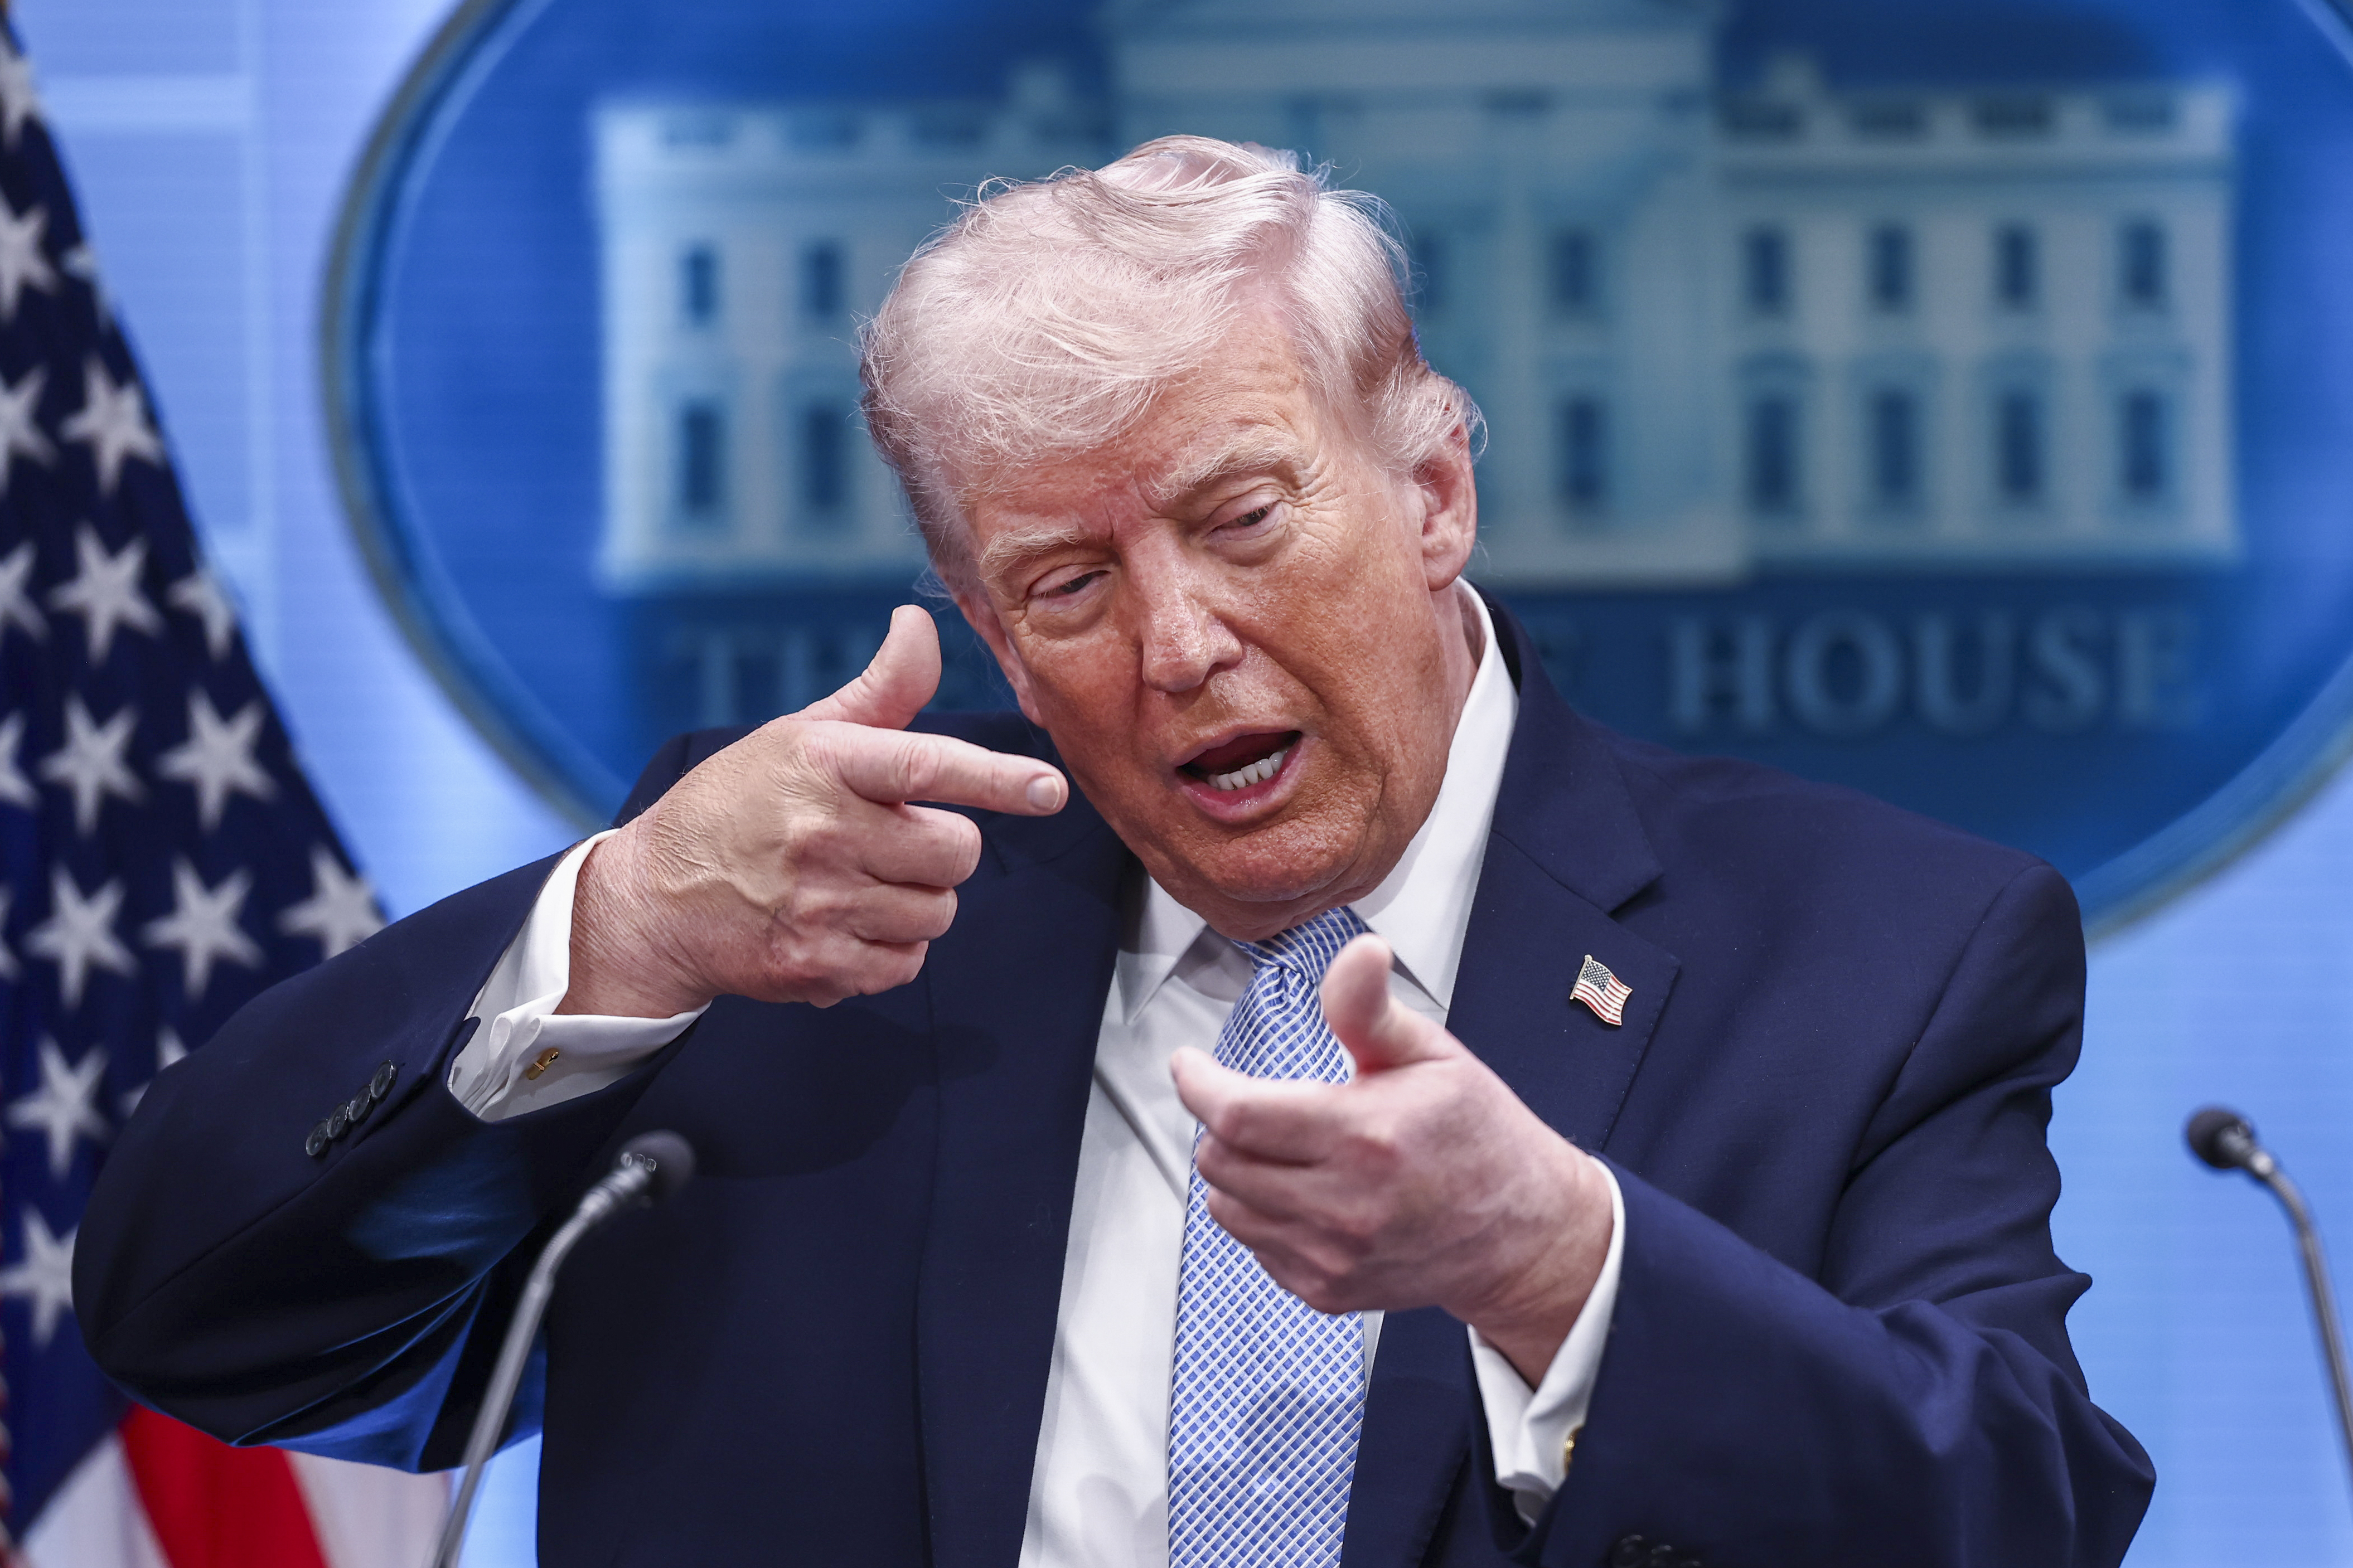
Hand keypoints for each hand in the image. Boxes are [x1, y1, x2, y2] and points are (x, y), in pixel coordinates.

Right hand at [561, 605, 1066, 1016]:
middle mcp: (823, 832)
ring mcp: (819, 904)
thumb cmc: (739, 805)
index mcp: (825, 764)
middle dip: (942, 848)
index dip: (998, 779)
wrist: (653, 899)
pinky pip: (906, 964)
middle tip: (893, 840)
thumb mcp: (801, 735)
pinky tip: (844, 925)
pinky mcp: (815, 965)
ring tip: (861, 883)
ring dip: (916, 901)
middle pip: (956, 852)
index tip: (1049, 790)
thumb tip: (919, 624)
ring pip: (938, 911)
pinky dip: (889, 950)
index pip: (928, 764)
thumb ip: (880, 691)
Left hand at [1171, 933, 1612, 1383]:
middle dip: (1222, 1122)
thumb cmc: (1477, 1136)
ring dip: (1236, 1169)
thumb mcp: (1432, 1054)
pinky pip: (1255, 1245)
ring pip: (1227, 1206)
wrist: (1521, 1233)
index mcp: (1365, 1137)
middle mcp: (1344, 1205)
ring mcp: (1332, 1256)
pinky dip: (1261, 1213)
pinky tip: (1306, 1191)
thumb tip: (1359, 952)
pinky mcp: (1327, 1290)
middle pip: (1221, 1160)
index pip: (1239, 1115)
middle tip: (1254, 1102)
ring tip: (1285, 1147)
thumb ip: (1371, 1009)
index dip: (1198, 1085)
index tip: (1190, 1065)